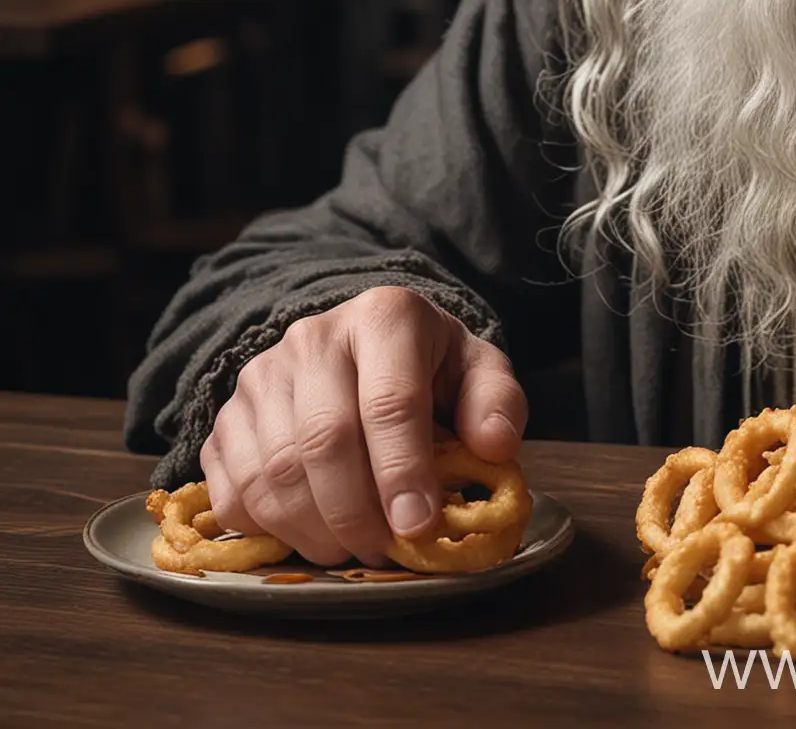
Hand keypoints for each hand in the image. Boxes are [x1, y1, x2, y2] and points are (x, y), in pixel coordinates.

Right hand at [200, 286, 526, 566]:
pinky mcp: (225, 419)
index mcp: (384, 317)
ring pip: (274, 472)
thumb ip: (497, 404)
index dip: (403, 471)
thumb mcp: (477, 373)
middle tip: (386, 552)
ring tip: (353, 551)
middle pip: (324, 440)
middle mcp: (313, 338)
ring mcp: (260, 378)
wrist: (365, 348)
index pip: (389, 401)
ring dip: (314, 531)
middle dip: (357, 513)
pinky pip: (234, 492)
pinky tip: (311, 535)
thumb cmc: (429, 369)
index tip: (418, 526)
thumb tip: (496, 445)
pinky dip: (269, 531)